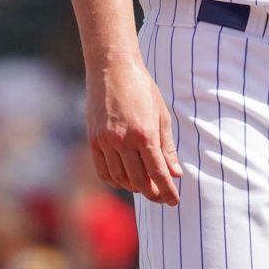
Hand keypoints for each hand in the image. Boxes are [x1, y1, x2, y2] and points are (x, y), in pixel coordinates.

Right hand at [86, 56, 182, 205]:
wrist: (112, 67)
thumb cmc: (142, 88)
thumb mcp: (161, 115)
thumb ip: (167, 147)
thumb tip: (175, 173)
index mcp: (144, 133)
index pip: (158, 173)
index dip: (167, 190)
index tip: (174, 201)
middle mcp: (123, 140)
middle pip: (139, 180)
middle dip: (153, 193)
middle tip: (162, 198)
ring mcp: (105, 141)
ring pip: (120, 178)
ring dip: (135, 188)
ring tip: (146, 188)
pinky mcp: (93, 139)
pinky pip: (103, 171)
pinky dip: (115, 181)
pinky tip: (125, 181)